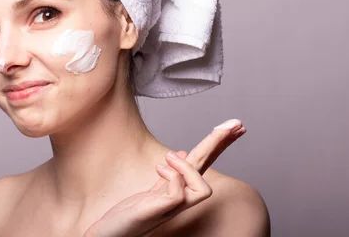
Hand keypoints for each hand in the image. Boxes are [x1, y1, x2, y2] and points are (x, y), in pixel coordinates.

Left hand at [83, 119, 246, 236]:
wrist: (112, 234)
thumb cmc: (131, 215)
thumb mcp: (154, 189)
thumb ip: (170, 175)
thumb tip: (183, 153)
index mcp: (181, 188)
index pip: (206, 163)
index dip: (220, 144)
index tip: (236, 126)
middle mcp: (183, 198)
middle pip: (207, 167)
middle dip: (220, 143)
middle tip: (236, 122)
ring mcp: (173, 206)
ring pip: (202, 188)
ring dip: (189, 166)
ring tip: (171, 155)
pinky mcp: (161, 211)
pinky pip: (178, 193)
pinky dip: (173, 177)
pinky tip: (160, 169)